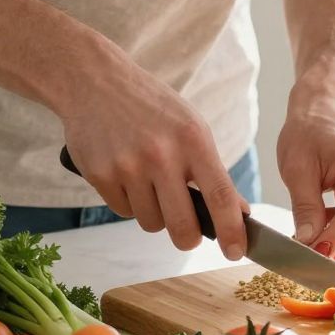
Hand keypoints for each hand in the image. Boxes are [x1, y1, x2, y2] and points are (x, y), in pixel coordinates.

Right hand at [53, 42, 248, 256]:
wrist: (95, 83)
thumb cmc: (151, 107)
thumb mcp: (191, 128)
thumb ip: (213, 171)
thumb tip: (238, 212)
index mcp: (193, 140)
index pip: (220, 196)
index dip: (231, 230)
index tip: (235, 251)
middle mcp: (161, 155)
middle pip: (183, 226)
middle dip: (188, 238)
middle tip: (189, 234)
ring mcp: (128, 166)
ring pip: (151, 222)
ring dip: (154, 214)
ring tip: (149, 183)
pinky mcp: (100, 175)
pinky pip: (123, 211)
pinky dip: (129, 203)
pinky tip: (126, 175)